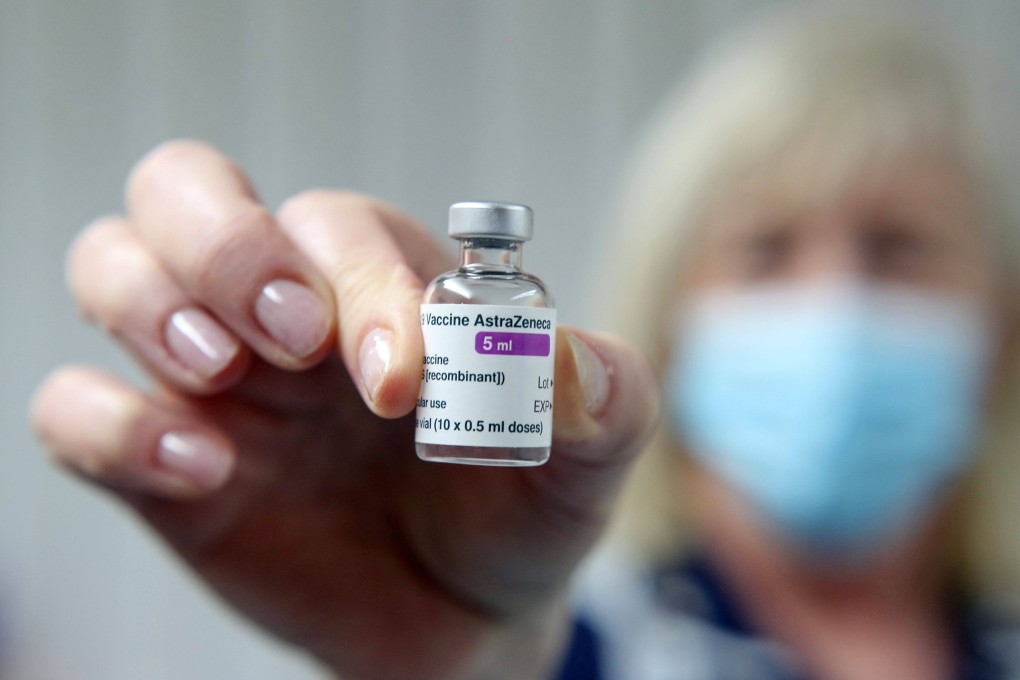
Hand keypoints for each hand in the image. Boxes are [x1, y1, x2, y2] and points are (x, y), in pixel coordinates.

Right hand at [31, 141, 658, 679]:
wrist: (471, 615)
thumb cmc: (519, 509)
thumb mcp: (583, 458)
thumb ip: (600, 399)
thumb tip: (561, 360)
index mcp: (382, 281)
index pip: (338, 226)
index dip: (364, 285)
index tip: (405, 380)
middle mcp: (284, 311)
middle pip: (186, 190)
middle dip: (224, 243)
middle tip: (290, 335)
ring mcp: (216, 383)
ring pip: (111, 266)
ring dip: (149, 303)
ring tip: (223, 377)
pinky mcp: (166, 468)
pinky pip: (78, 412)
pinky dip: (114, 426)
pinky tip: (202, 470)